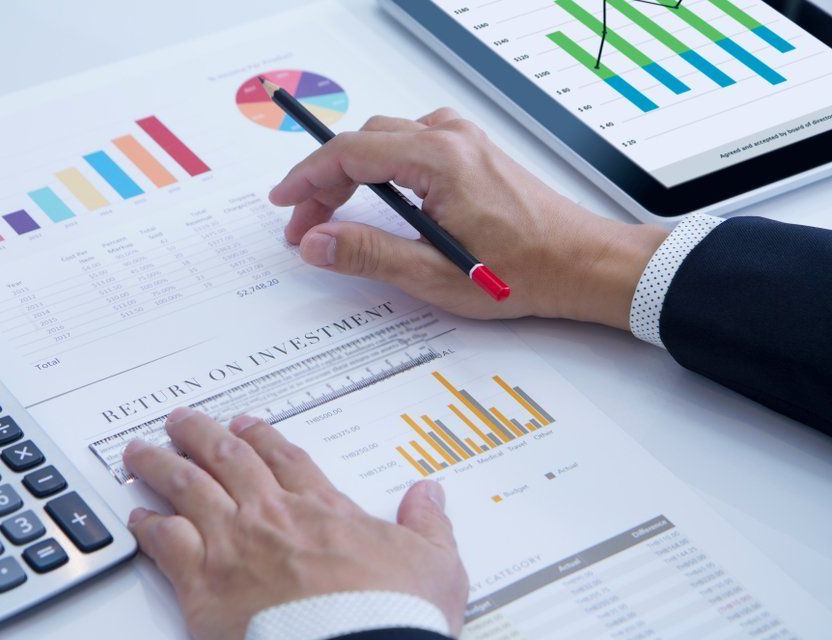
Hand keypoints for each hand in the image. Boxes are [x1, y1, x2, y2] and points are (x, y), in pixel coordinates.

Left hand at [122, 407, 468, 639]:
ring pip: (188, 488)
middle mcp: (272, 516)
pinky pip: (167, 544)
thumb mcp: (434, 562)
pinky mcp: (205, 584)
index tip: (247, 426)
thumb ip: (428, 524)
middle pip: (227, 460)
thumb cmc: (391, 613)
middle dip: (201, 435)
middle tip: (182, 420)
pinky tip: (137, 517)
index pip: (285, 459)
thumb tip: (431, 496)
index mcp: (321, 509)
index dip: (263, 438)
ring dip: (162, 465)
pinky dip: (149, 527)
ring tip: (141, 451)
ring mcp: (234, 544)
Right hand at [270, 108, 667, 329]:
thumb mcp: (433, 275)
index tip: (285, 203)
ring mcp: (464, 141)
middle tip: (305, 225)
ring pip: (385, 140)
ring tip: (334, 214)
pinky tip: (379, 197)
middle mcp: (450, 138)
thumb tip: (316, 242)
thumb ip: (367, 254)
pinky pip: (411, 143)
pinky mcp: (472, 152)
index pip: (350, 154)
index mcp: (439, 160)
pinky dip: (381, 166)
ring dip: (352, 172)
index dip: (307, 178)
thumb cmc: (523, 270)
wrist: (582, 263)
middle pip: (364, 143)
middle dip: (325, 181)